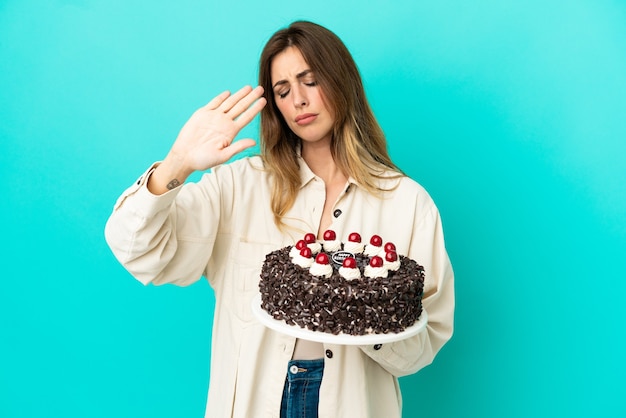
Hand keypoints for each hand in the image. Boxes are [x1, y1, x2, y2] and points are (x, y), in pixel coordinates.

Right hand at [148, 86, 265, 194]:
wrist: (185, 156)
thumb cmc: (204, 160)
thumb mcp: (223, 156)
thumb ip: (238, 147)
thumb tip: (254, 142)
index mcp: (231, 132)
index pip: (246, 117)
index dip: (255, 109)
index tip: (264, 101)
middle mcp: (224, 123)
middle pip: (240, 107)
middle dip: (250, 98)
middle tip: (261, 89)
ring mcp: (213, 117)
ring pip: (229, 103)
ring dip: (239, 95)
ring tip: (249, 87)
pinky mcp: (202, 114)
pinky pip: (213, 103)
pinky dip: (221, 97)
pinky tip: (229, 93)